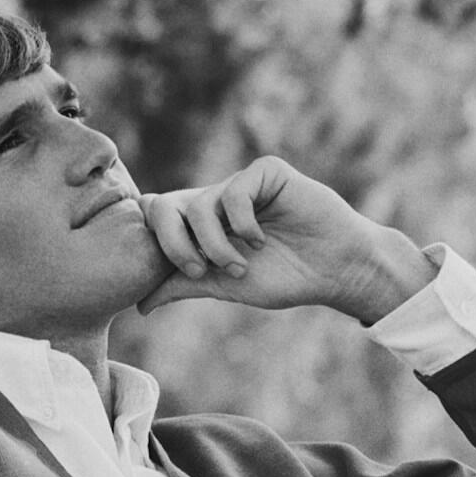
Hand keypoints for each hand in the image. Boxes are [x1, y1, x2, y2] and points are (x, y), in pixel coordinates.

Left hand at [138, 157, 434, 322]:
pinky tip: (261, 240)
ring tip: (242, 265)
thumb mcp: (225, 286)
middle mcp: (214, 200)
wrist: (335, 271)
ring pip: (197, 206)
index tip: (186, 273)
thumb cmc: (285, 278)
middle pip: (162, 205)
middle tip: (199, 270)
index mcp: (200, 225)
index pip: (155, 216)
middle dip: (174, 245)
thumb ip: (182, 285)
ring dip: (215, 245)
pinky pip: (233, 191)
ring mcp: (239, 184)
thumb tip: (139, 303)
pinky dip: (242, 224)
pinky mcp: (266, 172)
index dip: (157, 244)